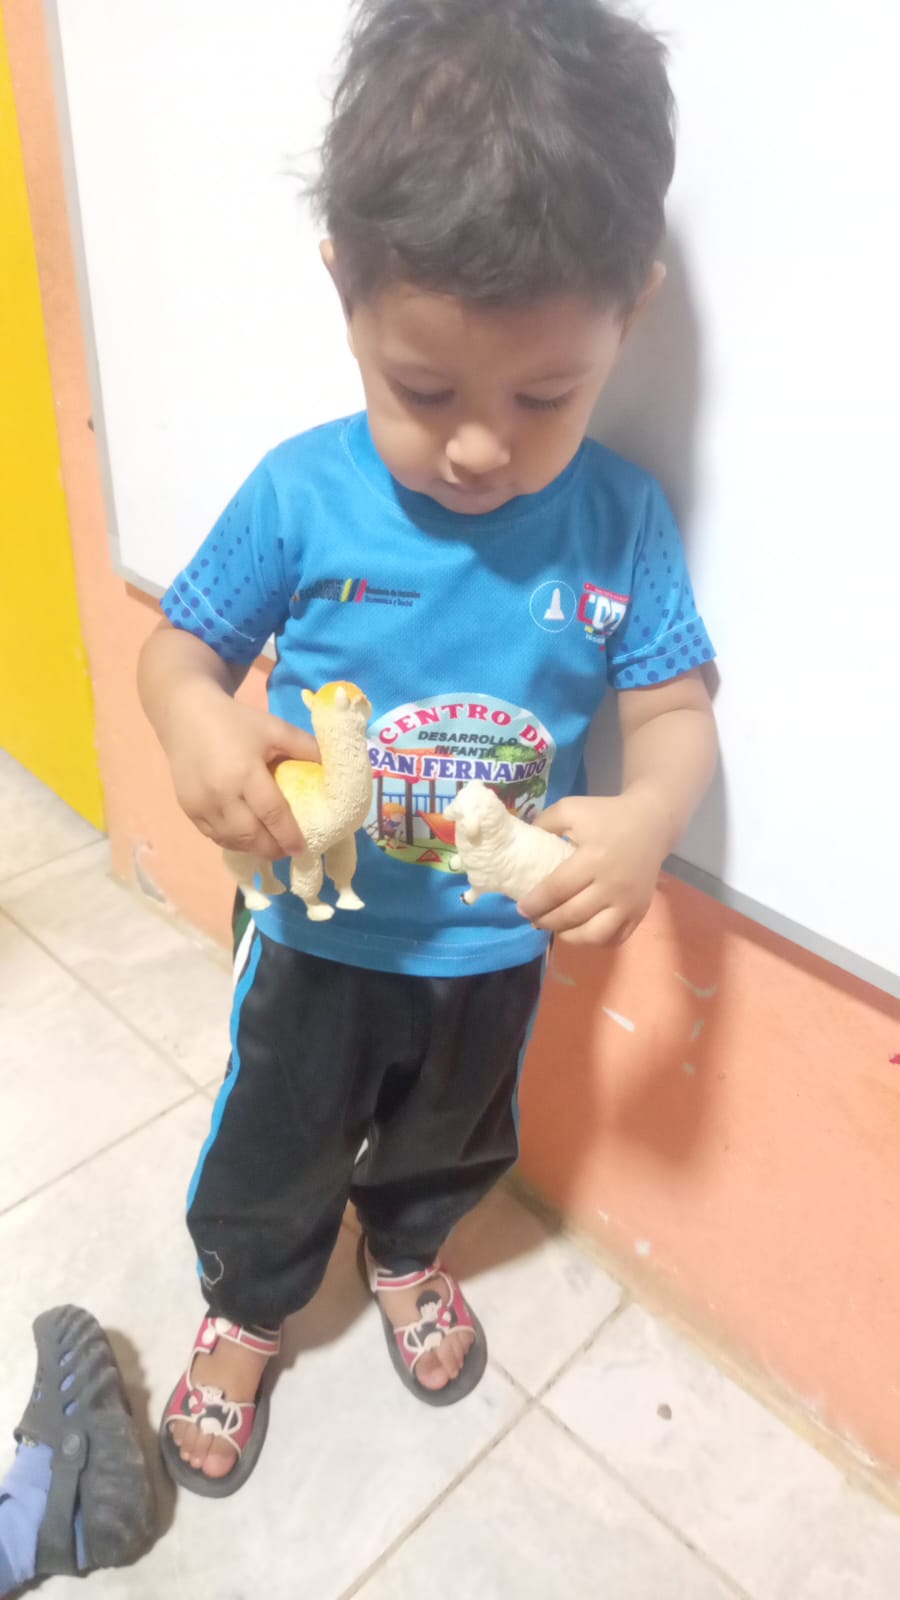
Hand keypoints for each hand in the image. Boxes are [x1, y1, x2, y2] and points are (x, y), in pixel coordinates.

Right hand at [164, 684, 318, 858]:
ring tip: (271, 848)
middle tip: (288, 851)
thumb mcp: (274, 729)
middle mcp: (220, 794)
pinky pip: (213, 835)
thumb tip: (334, 768)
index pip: (272, 814)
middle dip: (272, 849)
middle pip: (250, 835)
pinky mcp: (188, 809)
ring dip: (253, 849)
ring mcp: (201, 804)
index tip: (303, 848)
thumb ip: (306, 747)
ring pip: (231, 840)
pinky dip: (233, 842)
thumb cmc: (235, 722)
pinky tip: (246, 839)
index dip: (289, 835)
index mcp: (245, 772)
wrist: (186, 715)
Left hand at [517, 792, 669, 945]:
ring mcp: (629, 902)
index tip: (521, 908)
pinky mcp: (640, 911)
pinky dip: (595, 941)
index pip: (557, 890)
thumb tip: (521, 846)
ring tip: (557, 927)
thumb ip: (543, 823)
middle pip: (572, 915)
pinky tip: (581, 930)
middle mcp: (613, 884)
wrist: (652, 822)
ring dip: (569, 936)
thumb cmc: (607, 815)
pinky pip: (616, 938)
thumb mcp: (571, 809)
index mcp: (594, 858)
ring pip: (595, 934)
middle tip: (533, 918)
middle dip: (546, 921)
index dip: (536, 903)